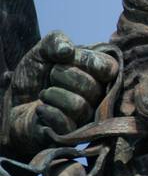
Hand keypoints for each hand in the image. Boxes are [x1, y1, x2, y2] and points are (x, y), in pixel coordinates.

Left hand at [3, 31, 117, 157]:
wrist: (12, 103)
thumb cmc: (34, 77)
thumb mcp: (41, 51)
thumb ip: (55, 41)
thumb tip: (67, 50)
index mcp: (99, 74)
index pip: (108, 67)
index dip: (84, 60)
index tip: (65, 58)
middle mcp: (99, 97)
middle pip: (91, 86)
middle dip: (61, 76)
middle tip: (51, 79)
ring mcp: (87, 117)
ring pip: (78, 105)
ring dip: (52, 95)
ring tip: (45, 95)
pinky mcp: (72, 134)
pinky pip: (65, 122)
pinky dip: (46, 111)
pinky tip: (41, 109)